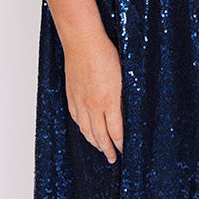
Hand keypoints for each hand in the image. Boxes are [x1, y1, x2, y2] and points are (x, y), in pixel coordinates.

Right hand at [63, 29, 123, 163]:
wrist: (82, 41)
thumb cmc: (104, 52)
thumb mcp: (123, 75)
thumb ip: (123, 96)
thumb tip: (126, 111)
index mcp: (109, 100)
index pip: (115, 130)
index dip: (119, 143)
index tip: (123, 150)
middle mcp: (93, 105)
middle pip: (99, 135)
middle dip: (107, 149)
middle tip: (112, 158)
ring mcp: (80, 101)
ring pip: (86, 129)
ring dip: (94, 142)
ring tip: (100, 149)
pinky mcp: (71, 95)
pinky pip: (76, 118)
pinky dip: (82, 128)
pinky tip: (85, 131)